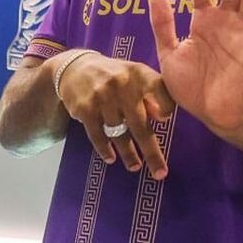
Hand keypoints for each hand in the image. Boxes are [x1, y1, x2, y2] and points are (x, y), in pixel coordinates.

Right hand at [56, 52, 176, 178]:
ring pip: (119, 134)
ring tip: (135, 166)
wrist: (75, 68)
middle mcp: (121, 84)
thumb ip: (151, 92)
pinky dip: (105, 149)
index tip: (165, 120)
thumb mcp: (134, 74)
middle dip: (151, 152)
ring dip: (129, 154)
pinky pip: (98, 135)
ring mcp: (101, 97)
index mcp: (138, 73)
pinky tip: (111, 158)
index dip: (166, 105)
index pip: (159, 88)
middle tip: (160, 173)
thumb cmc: (115, 76)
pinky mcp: (84, 109)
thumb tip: (163, 118)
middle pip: (140, 123)